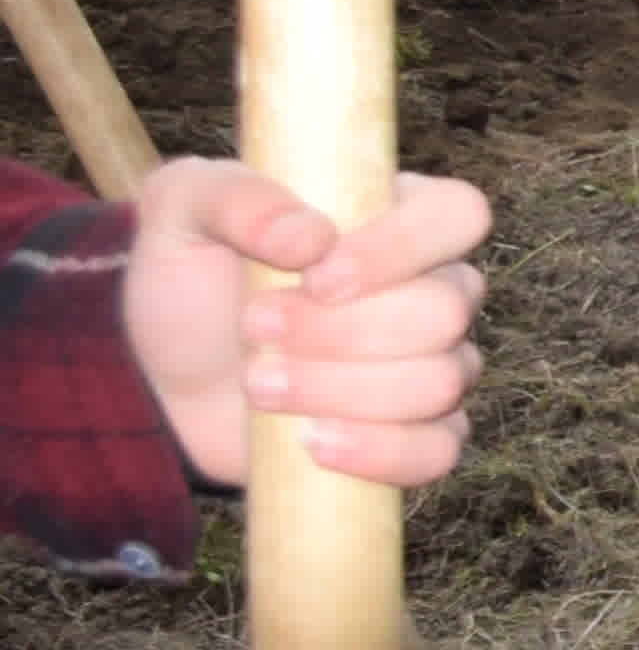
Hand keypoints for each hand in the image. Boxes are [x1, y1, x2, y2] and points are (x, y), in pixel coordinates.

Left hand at [126, 161, 489, 490]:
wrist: (166, 383)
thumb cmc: (188, 286)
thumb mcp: (181, 212)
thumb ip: (235, 198)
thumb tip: (309, 238)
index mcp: (399, 219)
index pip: (460, 214)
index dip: (400, 248)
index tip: (315, 278)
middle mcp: (436, 288)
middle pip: (445, 311)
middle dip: (340, 333)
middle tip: (254, 329)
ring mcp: (438, 365)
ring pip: (438, 383)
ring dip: (335, 390)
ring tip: (258, 385)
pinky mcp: (419, 435)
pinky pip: (438, 450)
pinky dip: (376, 451)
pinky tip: (311, 442)